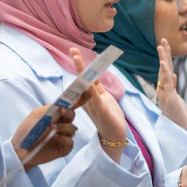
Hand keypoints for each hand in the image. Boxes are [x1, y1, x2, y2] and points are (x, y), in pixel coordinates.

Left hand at [13, 105, 76, 168]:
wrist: (21, 149)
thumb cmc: (27, 132)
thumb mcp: (35, 116)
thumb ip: (47, 109)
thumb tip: (58, 104)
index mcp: (56, 117)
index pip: (66, 108)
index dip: (66, 106)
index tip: (60, 106)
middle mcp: (62, 125)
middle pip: (72, 116)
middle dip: (67, 113)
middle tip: (60, 112)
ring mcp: (64, 137)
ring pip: (72, 129)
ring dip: (63, 126)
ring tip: (52, 127)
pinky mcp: (64, 149)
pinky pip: (69, 142)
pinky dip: (63, 138)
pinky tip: (55, 136)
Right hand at [71, 47, 126, 161]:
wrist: (114, 135)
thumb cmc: (108, 117)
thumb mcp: (102, 98)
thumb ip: (96, 88)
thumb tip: (92, 76)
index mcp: (88, 95)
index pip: (83, 76)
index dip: (79, 64)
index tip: (74, 51)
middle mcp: (87, 99)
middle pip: (81, 79)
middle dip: (78, 64)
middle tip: (73, 51)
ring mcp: (92, 105)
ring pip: (85, 86)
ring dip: (82, 72)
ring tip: (77, 59)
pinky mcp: (100, 111)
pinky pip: (94, 98)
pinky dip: (91, 90)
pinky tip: (88, 81)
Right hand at [156, 39, 186, 128]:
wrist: (176, 128)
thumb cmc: (175, 113)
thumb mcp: (174, 96)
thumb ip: (172, 85)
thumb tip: (172, 74)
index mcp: (165, 86)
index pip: (166, 67)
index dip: (166, 55)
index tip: (164, 43)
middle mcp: (163, 87)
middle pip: (163, 67)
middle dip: (163, 53)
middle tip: (162, 39)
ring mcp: (165, 92)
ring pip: (163, 72)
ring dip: (163, 59)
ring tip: (161, 47)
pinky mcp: (169, 98)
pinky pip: (167, 83)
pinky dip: (165, 73)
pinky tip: (164, 64)